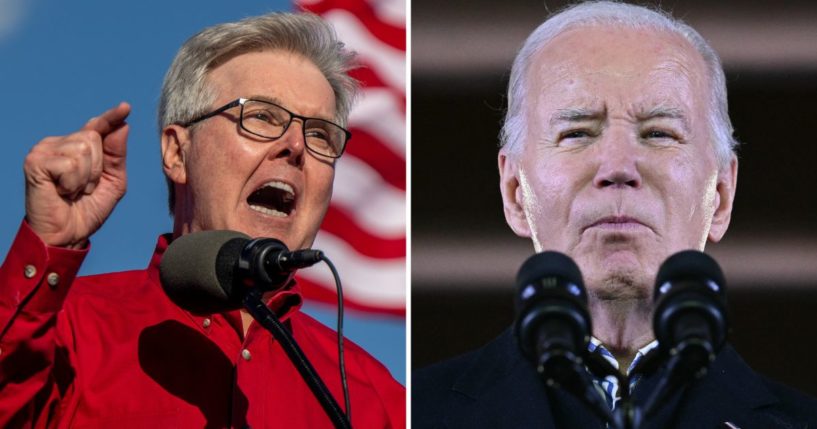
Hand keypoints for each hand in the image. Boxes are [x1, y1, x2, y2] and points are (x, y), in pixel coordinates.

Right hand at [24, 102, 130, 248]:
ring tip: (72, 191)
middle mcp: (59, 144)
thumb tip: (122, 126)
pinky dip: (73, 183)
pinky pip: (70, 164)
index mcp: (77, 148)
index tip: (126, 107)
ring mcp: (45, 150)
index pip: (97, 127)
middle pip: (93, 138)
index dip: (111, 117)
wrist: (67, 235)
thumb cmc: (87, 210)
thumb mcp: (112, 182)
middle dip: (97, 168)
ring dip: (85, 177)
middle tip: (83, 188)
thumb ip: (117, 156)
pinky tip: (61, 192)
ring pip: (83, 149)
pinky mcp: (35, 161)